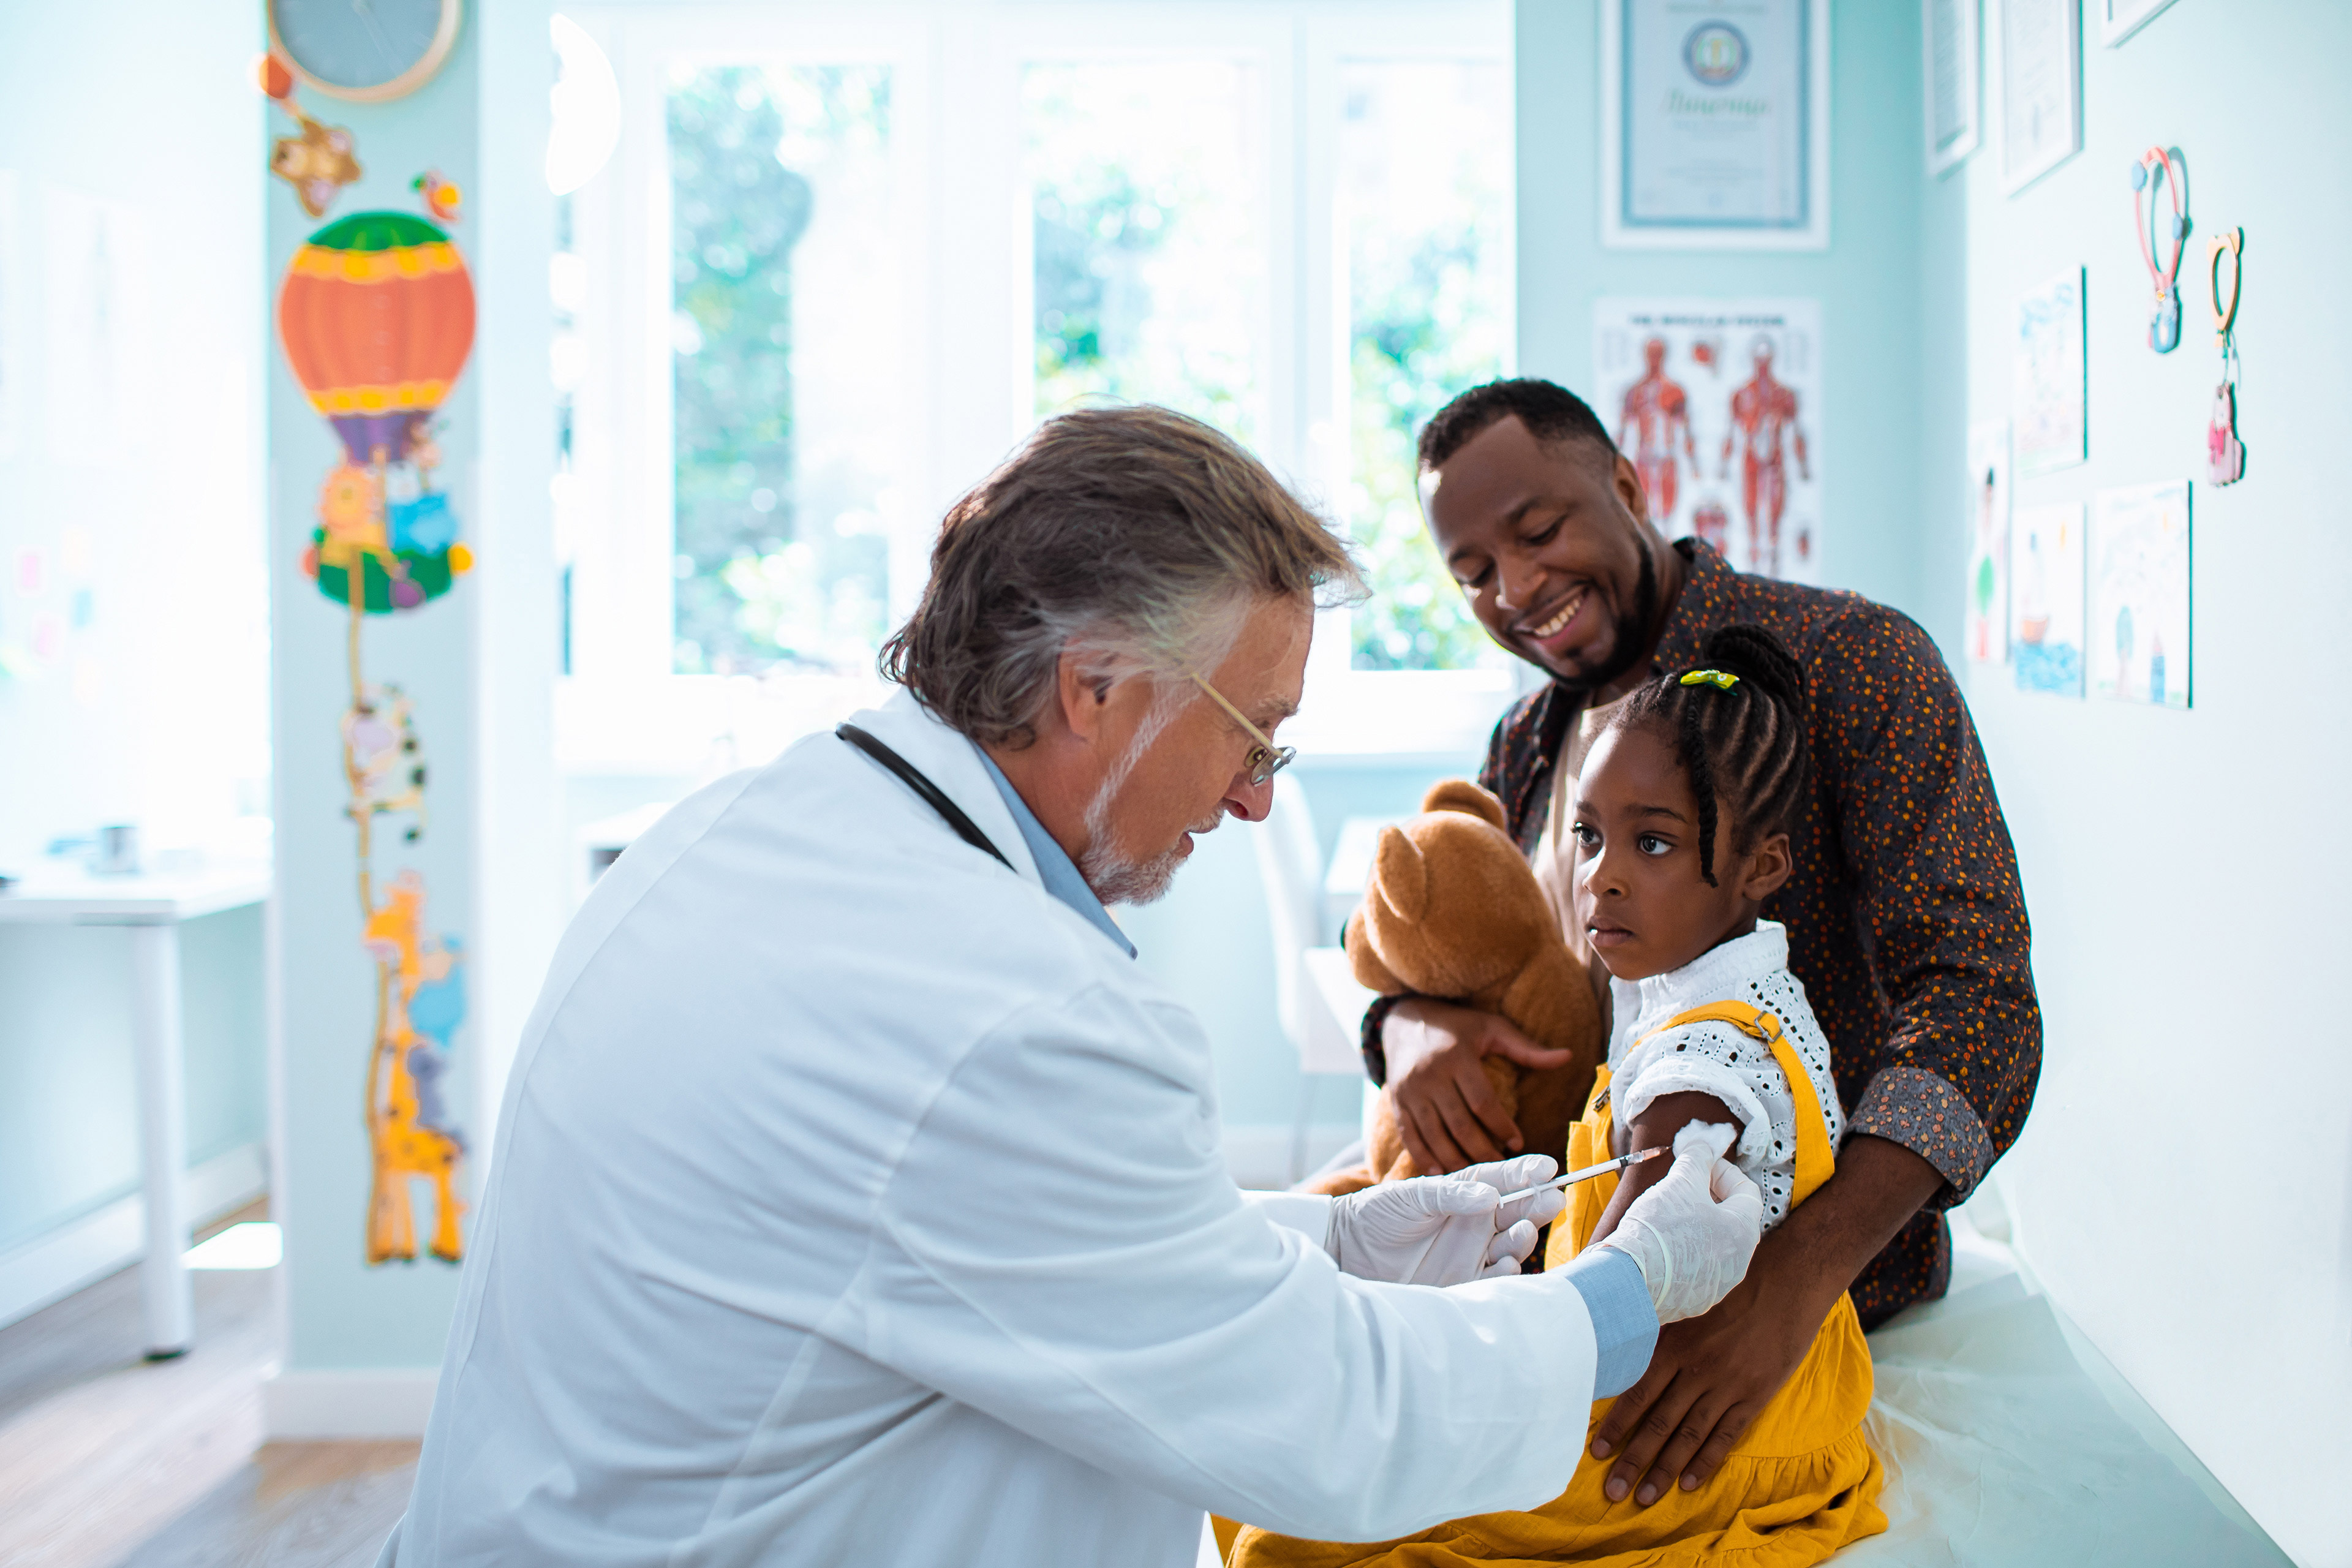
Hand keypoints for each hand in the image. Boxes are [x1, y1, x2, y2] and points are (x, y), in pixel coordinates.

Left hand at [1325, 1154, 1567, 1285]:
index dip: (1527, 1173)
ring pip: (1510, 1245)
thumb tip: (1491, 1195)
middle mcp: (1475, 1222)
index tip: (1549, 1167)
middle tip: (1553, 1199)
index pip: (1503, 1180)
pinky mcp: (1463, 1281)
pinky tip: (1508, 1264)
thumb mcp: (1412, 1196)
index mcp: (1464, 1193)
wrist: (1348, 1250)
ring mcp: (1471, 1252)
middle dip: (1537, 1205)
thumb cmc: (1378, 1213)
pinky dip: (1505, 1272)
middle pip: (1516, 1213)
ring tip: (1523, 1232)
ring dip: (1522, 1239)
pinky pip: (1493, 1278)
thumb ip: (1450, 1194)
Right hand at [1384, 1001, 1578, 1171]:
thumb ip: (1527, 1048)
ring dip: (1456, 1160)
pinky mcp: (1397, 1102)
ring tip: (1476, 1177)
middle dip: (1482, 1152)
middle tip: (1502, 1169)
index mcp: (1457, 1057)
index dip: (1502, 1126)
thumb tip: (1568, 1056)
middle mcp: (1430, 1075)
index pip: (1483, 1101)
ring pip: (1435, 1135)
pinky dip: (1423, 1157)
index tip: (1518, 1143)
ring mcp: (1410, 1090)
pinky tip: (1439, 1173)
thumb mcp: (1492, 1028)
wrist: (1403, 1021)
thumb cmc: (1457, 1026)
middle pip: (1460, 1124)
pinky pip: (1410, 1135)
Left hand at [1587, 1235, 1825, 1505]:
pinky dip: (1706, 1461)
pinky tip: (1688, 1484)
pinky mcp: (1756, 1394)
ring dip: (1664, 1470)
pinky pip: (1726, 1436)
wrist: (1788, 1278)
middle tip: (1613, 1492)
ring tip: (1643, 1496)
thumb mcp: (1686, 1297)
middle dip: (1633, 1460)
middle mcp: (1697, 1369)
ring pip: (1689, 1436)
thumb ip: (1654, 1322)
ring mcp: (1728, 1385)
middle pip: (1658, 1423)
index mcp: (1674, 1342)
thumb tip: (1616, 1335)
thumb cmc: (1730, 1282)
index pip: (1636, 1391)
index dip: (1616, 1424)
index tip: (1596, 1451)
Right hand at [1596, 1122, 1762, 1322]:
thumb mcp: (1681, 1181)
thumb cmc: (1661, 1227)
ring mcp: (1718, 1285)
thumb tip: (1702, 1147)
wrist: (1629, 1278)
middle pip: (1731, 1218)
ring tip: (1669, 1211)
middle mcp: (1739, 1263)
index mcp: (1743, 1232)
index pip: (1747, 1191)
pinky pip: (1697, 1266)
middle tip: (1683, 1183)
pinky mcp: (1695, 1299)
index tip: (1700, 1163)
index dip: (1723, 1170)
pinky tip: (1661, 1240)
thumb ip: (1697, 1160)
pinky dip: (1685, 1249)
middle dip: (1709, 1195)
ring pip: (1714, 1243)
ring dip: (1697, 1222)